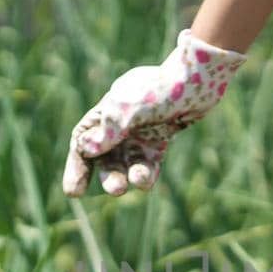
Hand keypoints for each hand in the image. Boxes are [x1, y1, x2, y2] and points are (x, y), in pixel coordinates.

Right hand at [62, 29, 247, 196]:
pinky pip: (148, 161)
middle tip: (117, 189)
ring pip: (128, 163)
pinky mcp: (160, 138)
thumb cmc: (160, 90)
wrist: (197, 79)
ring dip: (131, 175)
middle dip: (109, 176)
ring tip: (139, 181)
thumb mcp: (129, 109)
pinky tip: (147, 181)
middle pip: (105, 158)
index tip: (74, 192)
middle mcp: (120, 123)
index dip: (77, 166)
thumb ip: (109, 130)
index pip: (82, 142)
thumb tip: (86, 149)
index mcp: (106, 111)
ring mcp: (140, 131)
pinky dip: (147, 172)